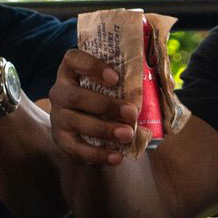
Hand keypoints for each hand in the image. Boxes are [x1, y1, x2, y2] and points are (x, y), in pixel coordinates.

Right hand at [47, 48, 140, 164]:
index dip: (92, 66)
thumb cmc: (103, 99)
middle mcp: (60, 92)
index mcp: (71, 71)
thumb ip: (126, 83)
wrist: (81, 128)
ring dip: (104, 129)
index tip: (116, 78)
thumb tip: (159, 85)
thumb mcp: (110, 87)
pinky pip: (76, 148)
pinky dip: (98, 154)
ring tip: (128, 135)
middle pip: (75, 96)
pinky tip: (116, 157)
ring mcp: (58, 117)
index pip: (73, 59)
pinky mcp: (61, 140)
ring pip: (75, 122)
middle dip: (105, 105)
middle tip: (132, 113)